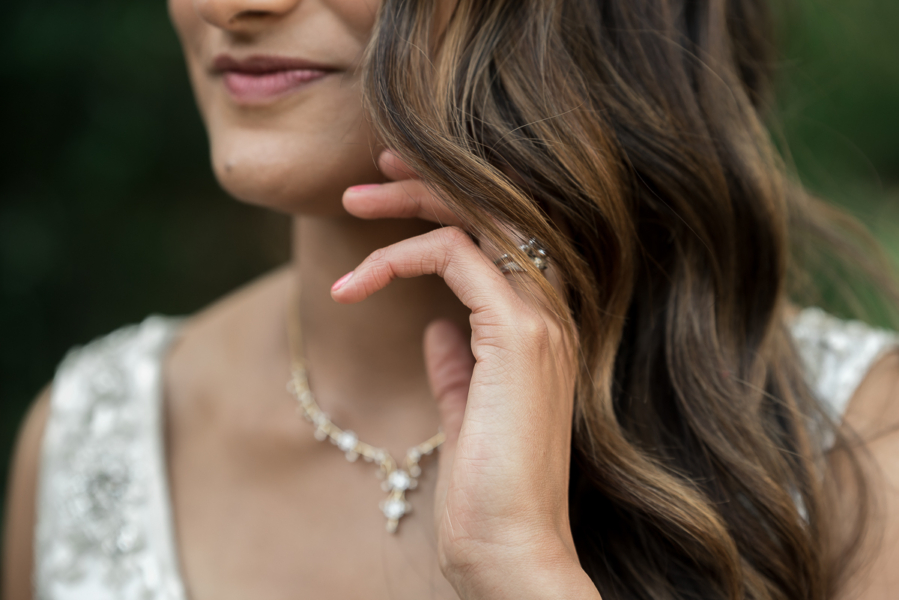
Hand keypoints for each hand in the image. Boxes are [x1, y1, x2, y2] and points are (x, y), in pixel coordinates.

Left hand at [332, 151, 600, 598]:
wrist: (511, 548)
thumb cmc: (489, 491)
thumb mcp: (466, 411)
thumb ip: (457, 364)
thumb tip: (435, 327)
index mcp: (540, 327)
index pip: (499, 238)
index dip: (447, 206)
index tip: (391, 196)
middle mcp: (550, 311)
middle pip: (494, 211)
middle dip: (426, 184)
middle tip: (367, 178)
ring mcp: (539, 319)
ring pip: (479, 219)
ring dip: (410, 202)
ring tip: (352, 199)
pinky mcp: (517, 335)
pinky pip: (453, 257)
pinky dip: (400, 256)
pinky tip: (356, 283)